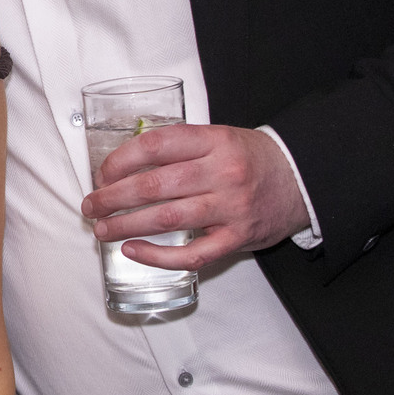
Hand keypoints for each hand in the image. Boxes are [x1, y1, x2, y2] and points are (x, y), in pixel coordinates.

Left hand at [80, 123, 307, 269]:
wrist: (302, 179)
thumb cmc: (250, 159)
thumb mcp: (218, 137)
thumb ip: (179, 148)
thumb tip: (123, 165)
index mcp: (213, 141)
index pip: (156, 145)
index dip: (121, 160)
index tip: (102, 173)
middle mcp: (222, 172)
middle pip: (154, 185)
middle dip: (113, 197)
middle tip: (91, 205)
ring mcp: (230, 207)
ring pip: (167, 219)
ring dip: (126, 226)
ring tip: (102, 229)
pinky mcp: (238, 238)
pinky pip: (193, 255)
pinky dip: (158, 257)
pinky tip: (134, 251)